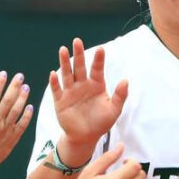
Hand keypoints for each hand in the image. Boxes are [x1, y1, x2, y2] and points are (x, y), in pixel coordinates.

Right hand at [0, 70, 33, 169]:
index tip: (4, 74)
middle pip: (8, 99)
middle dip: (15, 86)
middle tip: (20, 76)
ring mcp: (6, 129)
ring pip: (17, 109)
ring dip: (22, 97)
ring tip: (26, 87)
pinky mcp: (13, 137)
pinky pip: (22, 124)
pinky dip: (27, 114)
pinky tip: (29, 106)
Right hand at [50, 39, 128, 164]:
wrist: (86, 137)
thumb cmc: (101, 123)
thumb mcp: (114, 110)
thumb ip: (120, 96)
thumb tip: (125, 80)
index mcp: (96, 85)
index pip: (97, 69)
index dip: (98, 59)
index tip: (101, 49)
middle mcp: (82, 85)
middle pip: (79, 67)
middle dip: (78, 54)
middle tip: (77, 41)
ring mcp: (70, 92)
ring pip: (67, 74)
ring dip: (64, 63)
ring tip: (63, 49)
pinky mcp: (60, 101)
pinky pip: (57, 90)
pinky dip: (55, 82)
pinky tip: (53, 73)